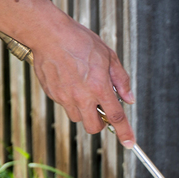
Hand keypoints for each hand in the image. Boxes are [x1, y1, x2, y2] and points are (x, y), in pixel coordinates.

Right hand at [30, 16, 135, 147]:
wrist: (49, 34)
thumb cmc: (79, 41)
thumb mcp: (108, 56)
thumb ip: (121, 79)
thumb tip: (129, 98)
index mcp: (99, 86)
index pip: (115, 116)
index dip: (125, 132)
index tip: (129, 143)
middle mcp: (82, 96)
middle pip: (93, 127)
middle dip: (99, 122)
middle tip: (100, 107)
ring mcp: (65, 97)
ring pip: (77, 117)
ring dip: (83, 110)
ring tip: (82, 88)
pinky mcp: (53, 95)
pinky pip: (64, 105)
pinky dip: (70, 99)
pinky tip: (69, 80)